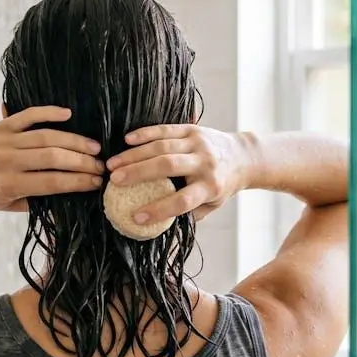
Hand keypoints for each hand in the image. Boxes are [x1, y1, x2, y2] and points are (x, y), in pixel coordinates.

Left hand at [0, 106, 104, 211]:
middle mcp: (7, 161)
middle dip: (81, 162)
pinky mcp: (3, 125)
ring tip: (94, 147)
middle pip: (52, 157)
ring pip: (46, 137)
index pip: (51, 182)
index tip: (96, 183)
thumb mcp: (11, 206)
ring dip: (74, 140)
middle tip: (101, 165)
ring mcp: (5, 140)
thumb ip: (39, 203)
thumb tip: (73, 200)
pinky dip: (49, 112)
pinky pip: (29, 115)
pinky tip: (68, 114)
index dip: (77, 182)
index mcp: (9, 184)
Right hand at [104, 125, 248, 223]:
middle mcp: (205, 163)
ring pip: (162, 146)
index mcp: (210, 187)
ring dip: (134, 155)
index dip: (159, 210)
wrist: (244, 156)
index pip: (182, 200)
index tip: (136, 217)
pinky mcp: (192, 129)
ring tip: (113, 164)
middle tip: (114, 181)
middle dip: (138, 173)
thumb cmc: (223, 185)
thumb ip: (190, 214)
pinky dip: (145, 134)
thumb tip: (159, 227)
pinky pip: (165, 129)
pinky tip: (127, 140)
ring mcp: (198, 143)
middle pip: (167, 166)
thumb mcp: (213, 204)